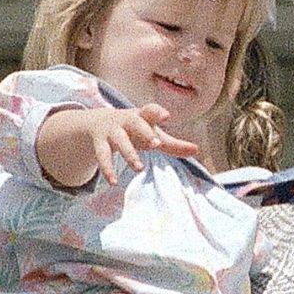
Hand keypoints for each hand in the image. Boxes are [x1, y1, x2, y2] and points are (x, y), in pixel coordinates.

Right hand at [40, 105, 198, 188]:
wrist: (97, 123)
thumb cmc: (133, 129)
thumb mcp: (151, 134)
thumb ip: (173, 144)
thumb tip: (197, 150)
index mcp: (142, 116)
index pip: (150, 110)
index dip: (157, 112)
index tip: (166, 116)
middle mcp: (126, 121)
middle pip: (136, 123)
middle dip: (145, 131)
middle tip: (156, 143)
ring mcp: (111, 131)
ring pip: (120, 141)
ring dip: (129, 153)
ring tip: (139, 168)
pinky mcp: (99, 143)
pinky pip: (102, 156)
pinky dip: (108, 169)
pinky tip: (114, 182)